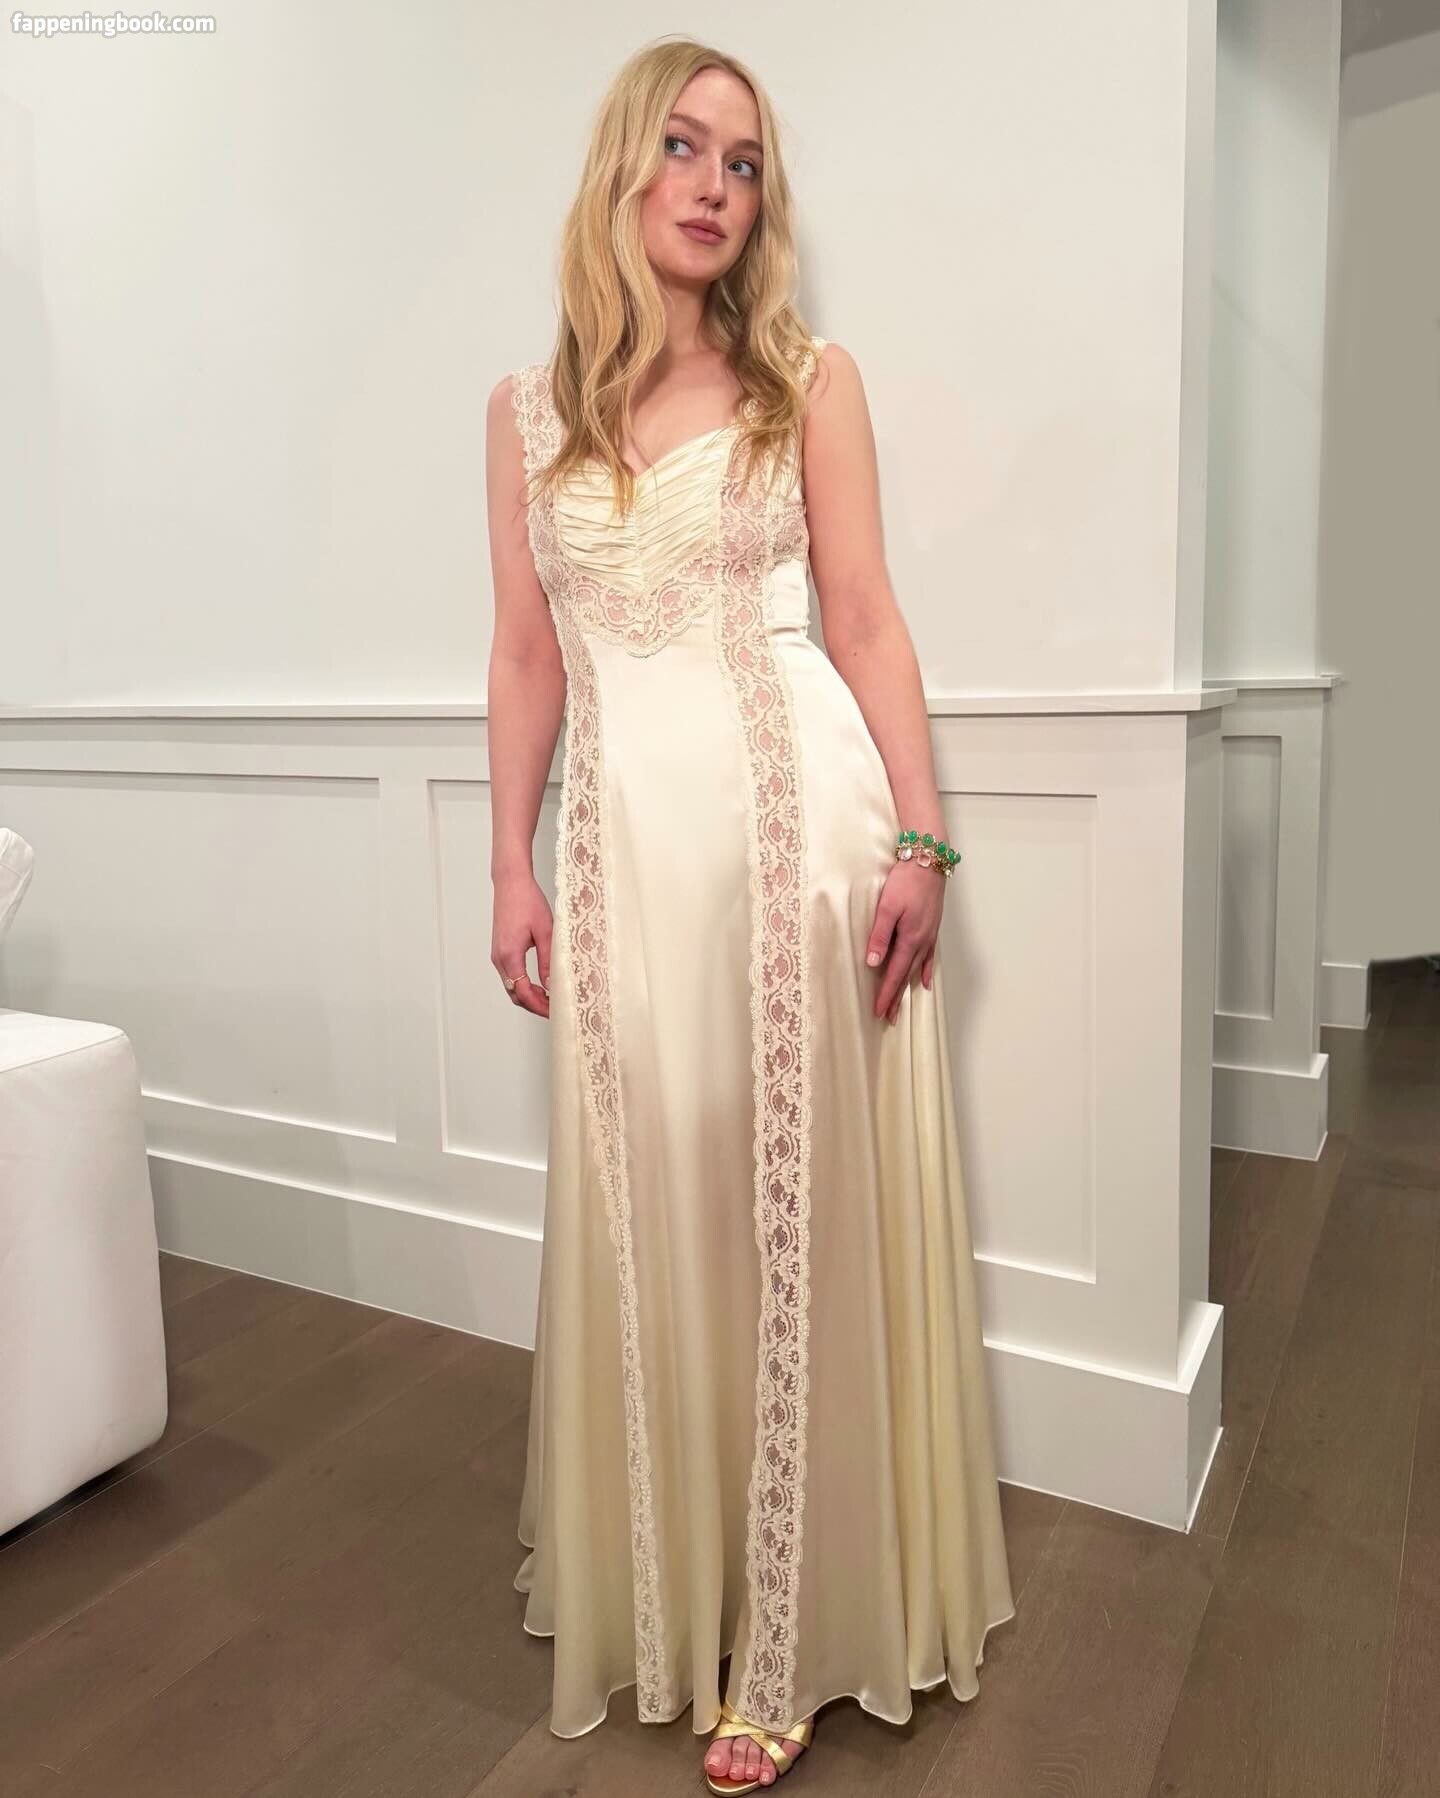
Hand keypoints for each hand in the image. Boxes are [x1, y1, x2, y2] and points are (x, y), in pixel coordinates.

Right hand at [492, 871, 552, 1019]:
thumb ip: (548, 961)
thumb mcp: (546, 932)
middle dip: (535, 1006)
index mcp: (510, 955)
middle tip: (555, 1010)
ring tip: (550, 1000)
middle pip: (515, 995)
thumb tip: (552, 985)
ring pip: (511, 987)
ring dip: (529, 997)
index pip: (524, 994)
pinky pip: (510, 976)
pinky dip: (523, 986)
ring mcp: (497, 955)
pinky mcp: (499, 950)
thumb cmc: (528, 901)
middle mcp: (499, 958)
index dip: (540, 1007)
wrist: (511, 883)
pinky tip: (539, 985)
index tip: (555, 1012)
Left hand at [864, 860, 943, 1023]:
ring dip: (907, 987)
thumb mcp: (887, 907)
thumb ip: (879, 935)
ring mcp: (929, 935)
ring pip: (916, 968)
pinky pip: (929, 956)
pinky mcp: (932, 927)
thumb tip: (873, 963)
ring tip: (902, 1006)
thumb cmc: (906, 881)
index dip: (886, 994)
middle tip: (887, 1017)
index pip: (895, 973)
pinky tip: (924, 981)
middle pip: (906, 975)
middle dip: (896, 997)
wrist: (930, 860)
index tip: (878, 1012)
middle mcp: (922, 941)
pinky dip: (926, 971)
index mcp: (910, 938)